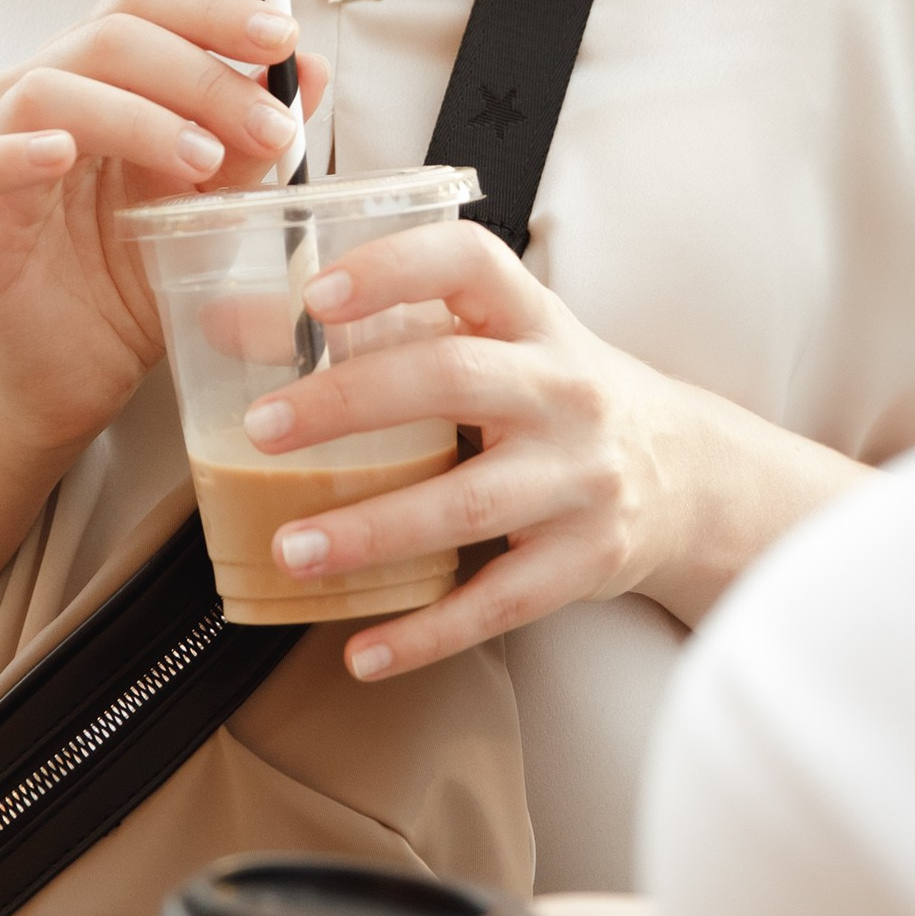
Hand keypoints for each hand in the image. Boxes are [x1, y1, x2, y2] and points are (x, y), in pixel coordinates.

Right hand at [0, 0, 327, 466]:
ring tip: (203, 163)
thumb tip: (310, 69)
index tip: (282, 39)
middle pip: (110, 36)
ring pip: (51, 88)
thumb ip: (254, 139)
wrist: (75, 377)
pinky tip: (62, 155)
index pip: (147, 4)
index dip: (213, 11)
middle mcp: (40, 91)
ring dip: (138, 116)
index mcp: (100, 75)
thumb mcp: (214, 205)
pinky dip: (14, 151)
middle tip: (269, 128)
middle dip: (201, 74)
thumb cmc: (137, 280)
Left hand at [240, 220, 699, 677]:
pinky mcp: (585, 561)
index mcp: (534, 319)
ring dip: (372, 531)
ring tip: (291, 549)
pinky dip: (426, 633)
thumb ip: (384, 328)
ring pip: (468, 505)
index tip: (317, 294)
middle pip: (454, 380)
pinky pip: (498, 604)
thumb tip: (225, 325)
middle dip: (350, 403)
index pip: (470, 264)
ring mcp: (580, 479)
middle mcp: (563, 390)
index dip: (394, 269)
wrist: (689, 475)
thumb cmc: (556, 396)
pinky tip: (362, 651)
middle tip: (263, 431)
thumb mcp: (496, 343)